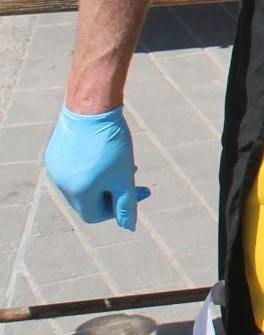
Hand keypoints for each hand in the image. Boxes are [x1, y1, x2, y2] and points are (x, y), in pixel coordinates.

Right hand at [44, 106, 150, 229]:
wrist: (92, 107)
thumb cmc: (111, 143)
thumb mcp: (123, 176)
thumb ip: (126, 203)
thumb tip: (129, 227)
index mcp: (76, 192)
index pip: (95, 214)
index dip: (117, 208)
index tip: (137, 192)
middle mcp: (61, 183)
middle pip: (89, 199)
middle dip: (112, 191)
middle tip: (133, 177)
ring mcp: (56, 168)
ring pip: (83, 182)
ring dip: (104, 178)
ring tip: (122, 164)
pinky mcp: (55, 153)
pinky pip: (74, 168)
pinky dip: (92, 166)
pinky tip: (106, 151)